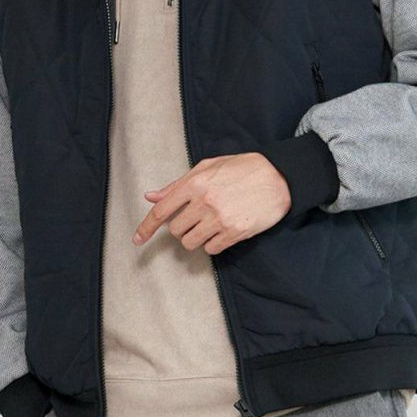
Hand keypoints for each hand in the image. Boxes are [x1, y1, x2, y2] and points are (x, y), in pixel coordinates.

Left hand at [132, 153, 290, 253]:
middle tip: (195, 219)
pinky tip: (223, 231)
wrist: (278, 177)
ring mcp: (220, 218)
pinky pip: (211, 249)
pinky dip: (213, 244)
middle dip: (181, 228)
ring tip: (210, 225)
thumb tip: (152, 197)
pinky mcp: (234, 232)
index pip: (161, 211)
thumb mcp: (208, 167)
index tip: (137, 239)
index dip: (146, 228)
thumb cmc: (242, 169)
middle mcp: (204, 201)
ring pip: (191, 242)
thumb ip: (177, 184)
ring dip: (196, 238)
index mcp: (195, 183)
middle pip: (176, 230)